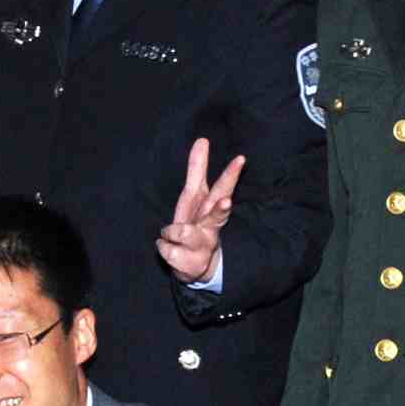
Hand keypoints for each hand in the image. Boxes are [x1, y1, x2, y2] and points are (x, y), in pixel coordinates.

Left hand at [158, 137, 241, 283]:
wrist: (196, 266)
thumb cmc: (196, 223)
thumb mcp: (194, 195)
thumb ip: (198, 169)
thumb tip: (202, 139)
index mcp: (210, 208)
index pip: (223, 187)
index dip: (231, 173)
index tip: (241, 159)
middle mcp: (211, 227)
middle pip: (216, 215)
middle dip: (221, 209)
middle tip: (227, 202)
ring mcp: (202, 246)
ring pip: (185, 233)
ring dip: (173, 231)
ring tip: (173, 234)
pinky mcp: (189, 263)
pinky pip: (166, 248)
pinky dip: (164, 247)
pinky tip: (171, 250)